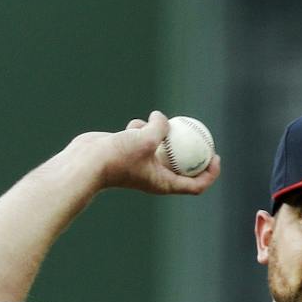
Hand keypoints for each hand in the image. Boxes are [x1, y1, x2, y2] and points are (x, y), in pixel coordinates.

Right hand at [73, 111, 220, 195]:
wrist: (85, 162)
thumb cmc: (117, 157)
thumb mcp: (146, 139)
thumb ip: (160, 127)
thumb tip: (162, 117)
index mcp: (163, 183)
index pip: (196, 185)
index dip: (211, 173)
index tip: (216, 156)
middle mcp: (154, 175)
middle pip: (183, 165)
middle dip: (193, 150)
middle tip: (201, 134)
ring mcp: (140, 163)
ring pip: (161, 146)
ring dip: (161, 132)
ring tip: (154, 125)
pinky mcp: (128, 150)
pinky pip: (143, 136)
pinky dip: (142, 128)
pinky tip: (135, 125)